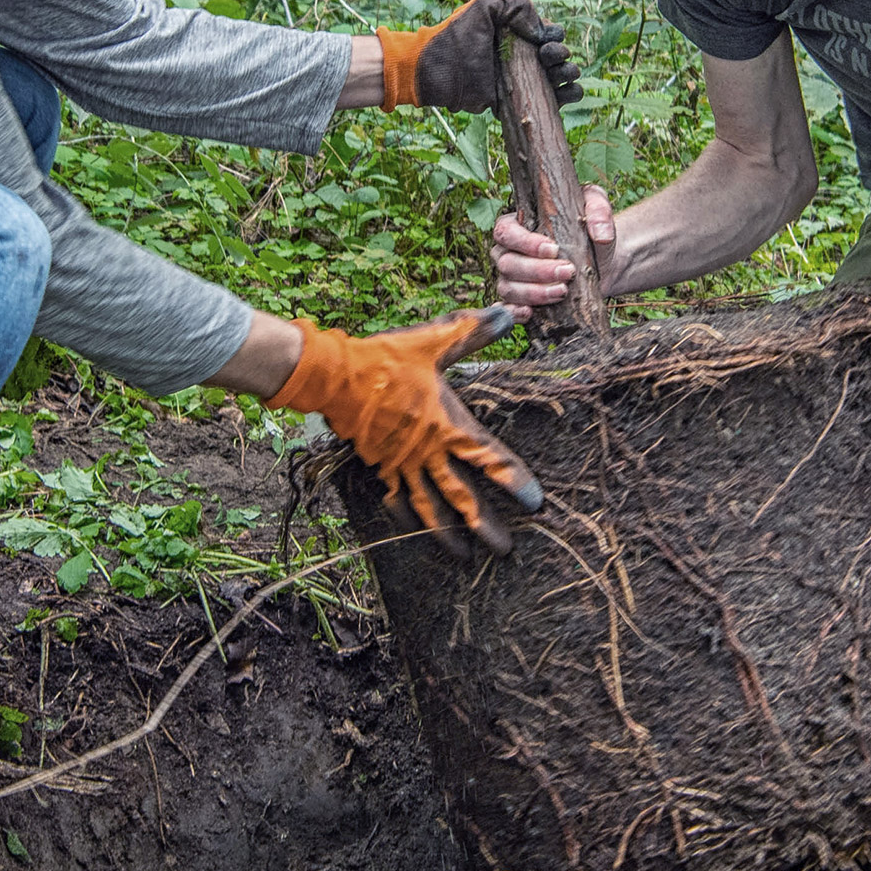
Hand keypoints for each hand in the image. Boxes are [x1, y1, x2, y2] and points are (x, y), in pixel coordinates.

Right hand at [269, 305, 542, 560]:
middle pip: (463, 497)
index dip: (516, 482)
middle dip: (486, 525)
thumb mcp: (434, 341)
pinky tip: (413, 528)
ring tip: (464, 556)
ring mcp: (402, 462)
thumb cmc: (387, 359)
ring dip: (448, 533)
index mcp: (448, 425)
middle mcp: (428, 451)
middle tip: (505, 550)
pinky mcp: (379, 463)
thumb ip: (472, 332)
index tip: (536, 505)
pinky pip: (397, 496)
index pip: (492, 460)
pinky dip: (407, 515)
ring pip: (430, 507)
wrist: (335, 375)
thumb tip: (508, 314)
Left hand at [378, 0, 582, 111]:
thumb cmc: (456, 35)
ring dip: (568, 75)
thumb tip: (541, 32)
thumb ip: (516, 6)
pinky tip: (563, 90)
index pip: (551, 35)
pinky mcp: (517, 103)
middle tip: (544, 56)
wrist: (435, 68)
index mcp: (517, 35)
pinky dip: (565, 97)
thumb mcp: (485, 7)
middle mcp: (523, 59)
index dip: (554, 36)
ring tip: (556, 72)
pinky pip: (551, 104)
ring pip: (562, 80)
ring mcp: (522, 82)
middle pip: (560, 57)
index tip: (543, 39)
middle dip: (561, 55)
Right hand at [489, 186, 616, 314]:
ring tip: (562, 291)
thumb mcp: (598, 209)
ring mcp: (511, 277)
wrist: (604, 262)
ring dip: (534, 293)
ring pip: (507, 288)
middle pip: (507, 263)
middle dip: (538, 271)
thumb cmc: (592, 230)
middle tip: (568, 272)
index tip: (554, 250)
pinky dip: (514, 313)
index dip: (525, 243)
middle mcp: (508, 251)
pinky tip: (530, 313)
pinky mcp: (520, 299)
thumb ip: (598, 210)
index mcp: (517, 223)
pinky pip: (506, 309)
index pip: (505, 231)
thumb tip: (600, 234)